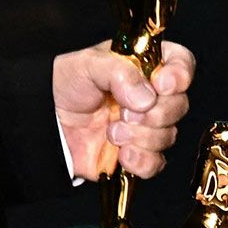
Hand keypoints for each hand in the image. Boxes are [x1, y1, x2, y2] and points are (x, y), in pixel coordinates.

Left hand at [54, 40, 193, 180]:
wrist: (45, 123)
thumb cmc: (65, 86)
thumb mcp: (87, 64)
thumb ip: (119, 71)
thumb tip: (146, 97)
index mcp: (144, 66)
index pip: (181, 64)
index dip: (179, 75)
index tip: (161, 84)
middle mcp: (150, 96)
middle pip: (179, 104)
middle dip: (154, 113)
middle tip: (124, 112)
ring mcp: (145, 127)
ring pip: (168, 135)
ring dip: (140, 136)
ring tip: (112, 131)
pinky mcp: (137, 155)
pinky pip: (156, 163)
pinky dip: (141, 161)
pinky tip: (121, 154)